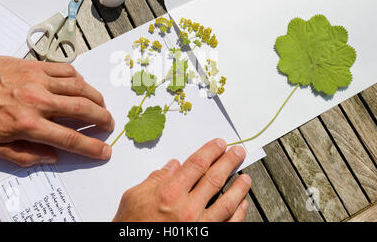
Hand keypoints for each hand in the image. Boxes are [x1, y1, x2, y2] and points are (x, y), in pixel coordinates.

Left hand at [0, 46, 113, 166]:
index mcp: (28, 124)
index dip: (91, 147)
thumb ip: (24, 156)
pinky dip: (80, 79)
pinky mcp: (38, 66)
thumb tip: (51, 156)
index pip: (69, 138)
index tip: (103, 150)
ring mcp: (40, 80)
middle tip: (109, 124)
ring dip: (96, 98)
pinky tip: (81, 86)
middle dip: (102, 119)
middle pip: (82, 110)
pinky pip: (67, 70)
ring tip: (101, 105)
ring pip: (80, 88)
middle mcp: (39, 101)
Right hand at [113, 139, 250, 221]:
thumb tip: (172, 166)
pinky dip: (238, 214)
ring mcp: (198, 226)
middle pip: (215, 178)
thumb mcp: (134, 197)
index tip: (220, 144)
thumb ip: (154, 179)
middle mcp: (187, 208)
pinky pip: (227, 225)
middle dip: (229, 162)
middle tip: (239, 152)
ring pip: (227, 202)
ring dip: (239, 188)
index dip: (211, 151)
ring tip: (246, 177)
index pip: (197, 164)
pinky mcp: (204, 238)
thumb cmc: (130, 225)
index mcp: (169, 193)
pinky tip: (242, 205)